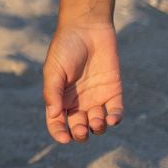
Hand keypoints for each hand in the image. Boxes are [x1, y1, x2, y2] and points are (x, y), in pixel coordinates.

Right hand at [42, 18, 124, 144]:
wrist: (87, 28)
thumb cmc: (65, 48)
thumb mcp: (53, 70)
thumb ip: (52, 92)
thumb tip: (54, 115)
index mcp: (60, 98)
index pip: (57, 122)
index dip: (59, 133)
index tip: (65, 138)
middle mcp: (78, 101)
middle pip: (79, 127)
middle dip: (80, 134)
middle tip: (82, 130)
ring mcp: (96, 97)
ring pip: (97, 123)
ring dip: (97, 128)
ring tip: (97, 123)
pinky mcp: (113, 91)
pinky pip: (115, 111)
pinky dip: (115, 118)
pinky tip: (112, 119)